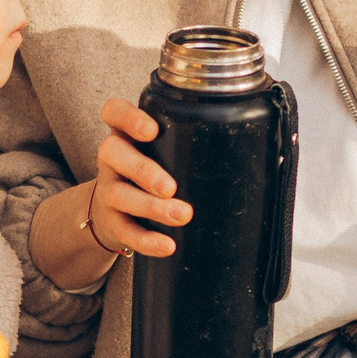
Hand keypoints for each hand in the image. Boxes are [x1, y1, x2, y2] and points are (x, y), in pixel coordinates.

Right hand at [85, 97, 187, 259]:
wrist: (112, 213)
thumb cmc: (149, 174)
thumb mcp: (158, 152)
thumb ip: (187, 142)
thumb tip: (249, 143)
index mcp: (124, 134)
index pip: (114, 112)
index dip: (128, 117)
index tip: (152, 130)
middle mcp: (112, 158)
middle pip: (112, 152)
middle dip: (143, 170)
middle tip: (170, 187)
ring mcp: (108, 190)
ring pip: (119, 194)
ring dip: (151, 207)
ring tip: (181, 215)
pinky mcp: (111, 222)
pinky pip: (125, 231)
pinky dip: (147, 240)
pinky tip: (167, 245)